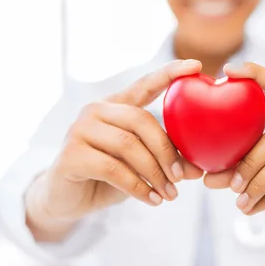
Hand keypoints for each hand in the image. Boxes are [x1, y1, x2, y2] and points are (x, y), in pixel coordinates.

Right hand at [26, 59, 203, 238]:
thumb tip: (198, 170)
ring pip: (128, 145)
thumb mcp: (142, 167)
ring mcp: (80, 129)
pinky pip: (113, 169)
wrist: (66, 200)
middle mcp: (96, 110)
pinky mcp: (70, 154)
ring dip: (154, 173)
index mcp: (116, 105)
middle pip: (141, 120)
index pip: (145, 84)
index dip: (169, 73)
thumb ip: (167, 162)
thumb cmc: (108, 178)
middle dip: (166, 151)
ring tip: (170, 195)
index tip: (196, 65)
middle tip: (181, 177)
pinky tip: (152, 200)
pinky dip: (137, 187)